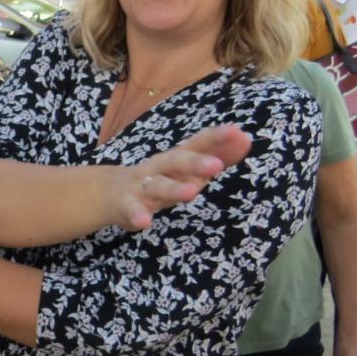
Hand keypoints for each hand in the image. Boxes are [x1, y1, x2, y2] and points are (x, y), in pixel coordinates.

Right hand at [108, 124, 252, 230]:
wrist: (111, 191)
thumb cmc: (160, 178)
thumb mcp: (188, 168)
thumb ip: (217, 154)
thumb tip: (246, 138)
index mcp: (177, 159)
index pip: (197, 144)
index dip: (216, 139)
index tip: (239, 133)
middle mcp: (160, 168)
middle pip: (176, 161)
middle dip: (196, 162)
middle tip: (217, 165)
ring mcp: (141, 186)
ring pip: (157, 186)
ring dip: (173, 188)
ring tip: (191, 192)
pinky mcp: (126, 205)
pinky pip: (131, 210)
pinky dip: (136, 215)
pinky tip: (144, 222)